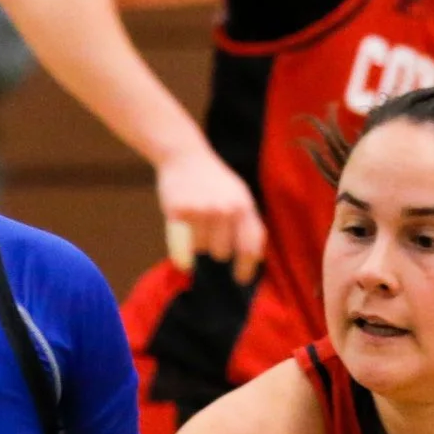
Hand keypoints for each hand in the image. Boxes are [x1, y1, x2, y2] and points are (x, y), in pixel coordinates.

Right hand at [156, 147, 265, 284]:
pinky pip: (182, 249)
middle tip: (209, 228)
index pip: (250, 247)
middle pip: (222, 253)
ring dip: (197, 241)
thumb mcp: (239, 195)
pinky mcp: (179, 213)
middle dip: (216, 246)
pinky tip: (182, 240)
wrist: (185, 155)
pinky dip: (181, 253)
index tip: (240, 278)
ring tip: (195, 219)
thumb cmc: (214, 180)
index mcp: (244, 206)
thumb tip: (254, 257)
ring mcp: (201, 211)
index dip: (246, 267)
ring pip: (201, 249)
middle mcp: (225, 210)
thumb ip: (247, 222)